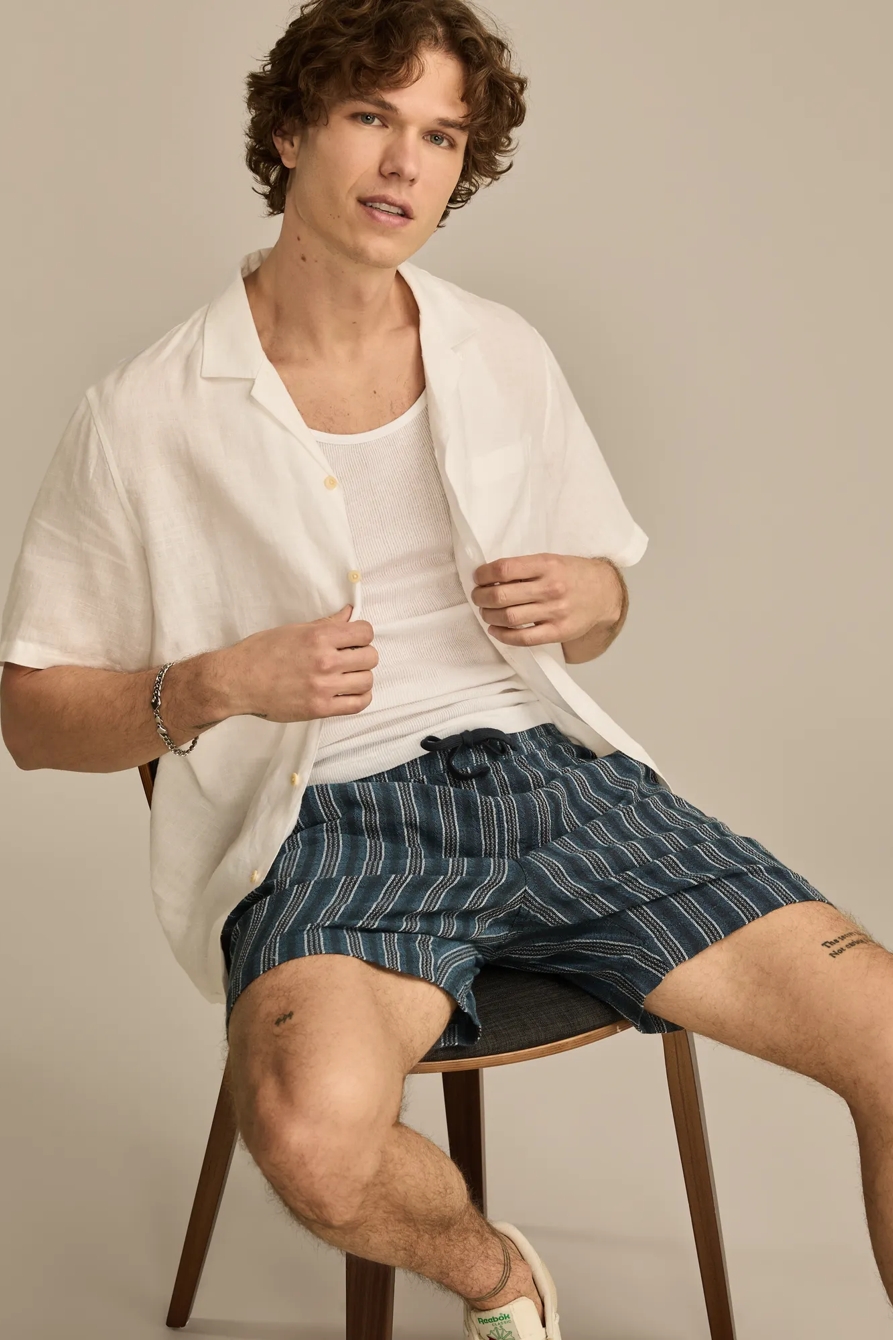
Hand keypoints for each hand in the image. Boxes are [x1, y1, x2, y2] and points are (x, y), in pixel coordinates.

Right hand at [228, 604, 377, 721]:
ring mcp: (324, 687)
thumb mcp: (294, 630)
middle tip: (349, 658)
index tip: (353, 640)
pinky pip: (358, 704)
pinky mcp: (320, 708)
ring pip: (367, 680)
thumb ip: (326, 624)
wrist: (238, 681)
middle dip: (363, 655)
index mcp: (319, 637)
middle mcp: (325, 661)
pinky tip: (351, 691)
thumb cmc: (261, 652)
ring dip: (361, 677)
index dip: (362, 635)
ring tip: (348, 676)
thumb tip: (350, 613)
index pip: (365, 632)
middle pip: (371, 657)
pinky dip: (361, 697)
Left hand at [470, 553, 621, 647]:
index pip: (505, 569)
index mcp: (547, 565)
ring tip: (485, 612)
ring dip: (489, 616)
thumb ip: (525, 568)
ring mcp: (555, 612)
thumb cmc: (572, 574)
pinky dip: (503, 636)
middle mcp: (551, 588)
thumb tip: (490, 578)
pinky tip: (495, 630)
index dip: (484, 574)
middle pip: (502, 595)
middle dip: (481, 597)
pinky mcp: (558, 632)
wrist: (604, 592)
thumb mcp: (551, 560)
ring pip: (509, 617)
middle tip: (478, 596)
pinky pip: (523, 639)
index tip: (478, 577)